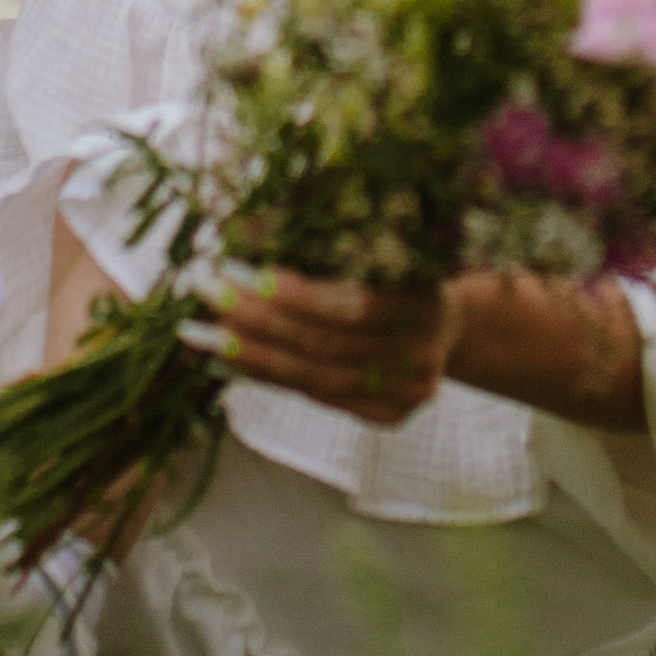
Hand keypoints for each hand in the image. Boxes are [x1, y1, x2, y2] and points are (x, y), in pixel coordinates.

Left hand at [193, 272, 457, 425]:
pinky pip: (318, 398)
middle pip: (325, 345)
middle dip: (258, 321)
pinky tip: (232, 362)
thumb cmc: (402, 272)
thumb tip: (253, 238)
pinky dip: (271, 378)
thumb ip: (335, 252)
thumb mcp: (385, 247)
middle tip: (206, 295)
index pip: (350, 307)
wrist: (451, 323)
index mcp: (426, 301)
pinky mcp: (390, 416)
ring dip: (252, 356)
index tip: (242, 273)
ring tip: (204, 335)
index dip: (294, 295)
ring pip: (315, 379)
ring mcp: (408, 392)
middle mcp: (420, 354)